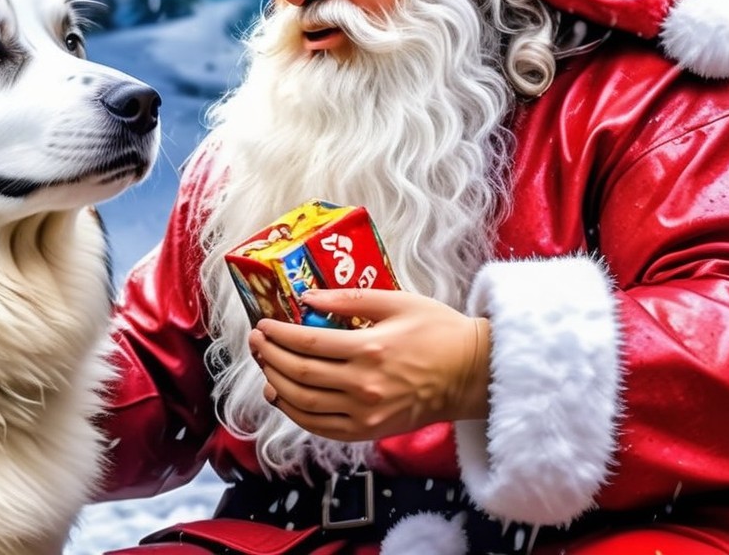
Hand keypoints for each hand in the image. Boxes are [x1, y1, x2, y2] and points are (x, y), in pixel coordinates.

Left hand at [248, 288, 489, 441]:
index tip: (263, 324)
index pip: (307, 343)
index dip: (278, 334)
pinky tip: (282, 397)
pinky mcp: (370, 431)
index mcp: (370, 349)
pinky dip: (295, 414)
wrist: (472, 375)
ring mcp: (365, 413)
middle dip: (269, 356)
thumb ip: (349, 299)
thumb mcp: (397, 302)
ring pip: (304, 404)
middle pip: (300, 374)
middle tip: (256, 340)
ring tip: (263, 365)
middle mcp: (364, 385)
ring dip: (276, 384)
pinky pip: (321, 427)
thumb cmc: (439, 331)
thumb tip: (307, 298)